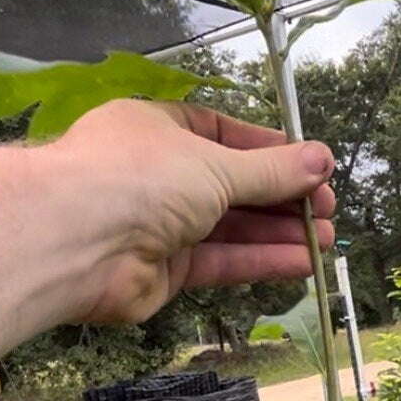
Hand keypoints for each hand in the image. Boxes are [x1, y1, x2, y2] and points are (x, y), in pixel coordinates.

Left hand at [50, 99, 336, 324]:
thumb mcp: (217, 163)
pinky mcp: (162, 271)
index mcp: (157, 129)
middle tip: (327, 210)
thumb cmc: (137, 178)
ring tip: (325, 240)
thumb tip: (321, 161)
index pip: (223, 135)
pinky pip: (219, 262)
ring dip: (278, 233)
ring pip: (228, 227)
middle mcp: (156, 175)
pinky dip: (258, 261)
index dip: (270, 152)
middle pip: (231, 185)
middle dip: (281, 198)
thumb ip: (272, 171)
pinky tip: (300, 262)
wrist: (73, 241)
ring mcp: (157, 225)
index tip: (311, 167)